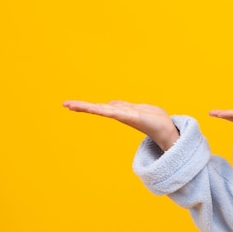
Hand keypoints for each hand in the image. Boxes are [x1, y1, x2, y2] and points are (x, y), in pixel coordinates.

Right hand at [62, 100, 179, 150]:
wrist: (166, 128)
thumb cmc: (154, 118)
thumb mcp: (137, 108)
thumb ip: (124, 106)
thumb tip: (111, 103)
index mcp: (120, 111)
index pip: (100, 107)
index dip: (85, 106)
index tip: (70, 104)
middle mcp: (120, 114)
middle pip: (97, 108)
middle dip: (82, 106)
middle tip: (65, 104)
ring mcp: (124, 115)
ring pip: (102, 110)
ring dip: (88, 107)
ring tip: (72, 105)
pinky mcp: (131, 116)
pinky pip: (114, 111)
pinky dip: (103, 110)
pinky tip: (94, 107)